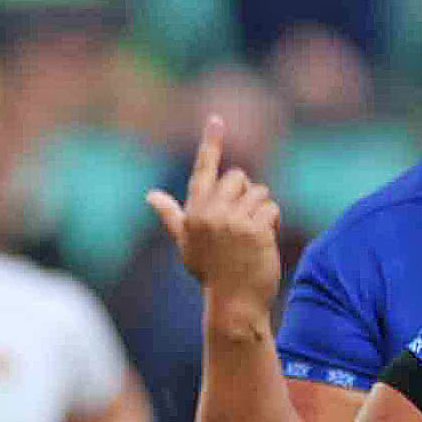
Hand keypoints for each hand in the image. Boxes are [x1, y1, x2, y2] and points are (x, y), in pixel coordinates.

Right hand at [143, 117, 283, 324]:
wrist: (234, 303)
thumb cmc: (210, 272)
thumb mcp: (187, 242)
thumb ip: (171, 215)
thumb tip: (150, 196)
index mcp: (193, 212)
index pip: (204, 169)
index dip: (211, 142)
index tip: (216, 119)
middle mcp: (210, 213)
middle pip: (238, 178)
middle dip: (245, 195)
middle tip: (240, 223)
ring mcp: (233, 221)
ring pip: (259, 193)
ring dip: (260, 211)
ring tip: (251, 235)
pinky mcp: (255, 229)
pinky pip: (271, 208)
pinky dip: (271, 222)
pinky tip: (263, 242)